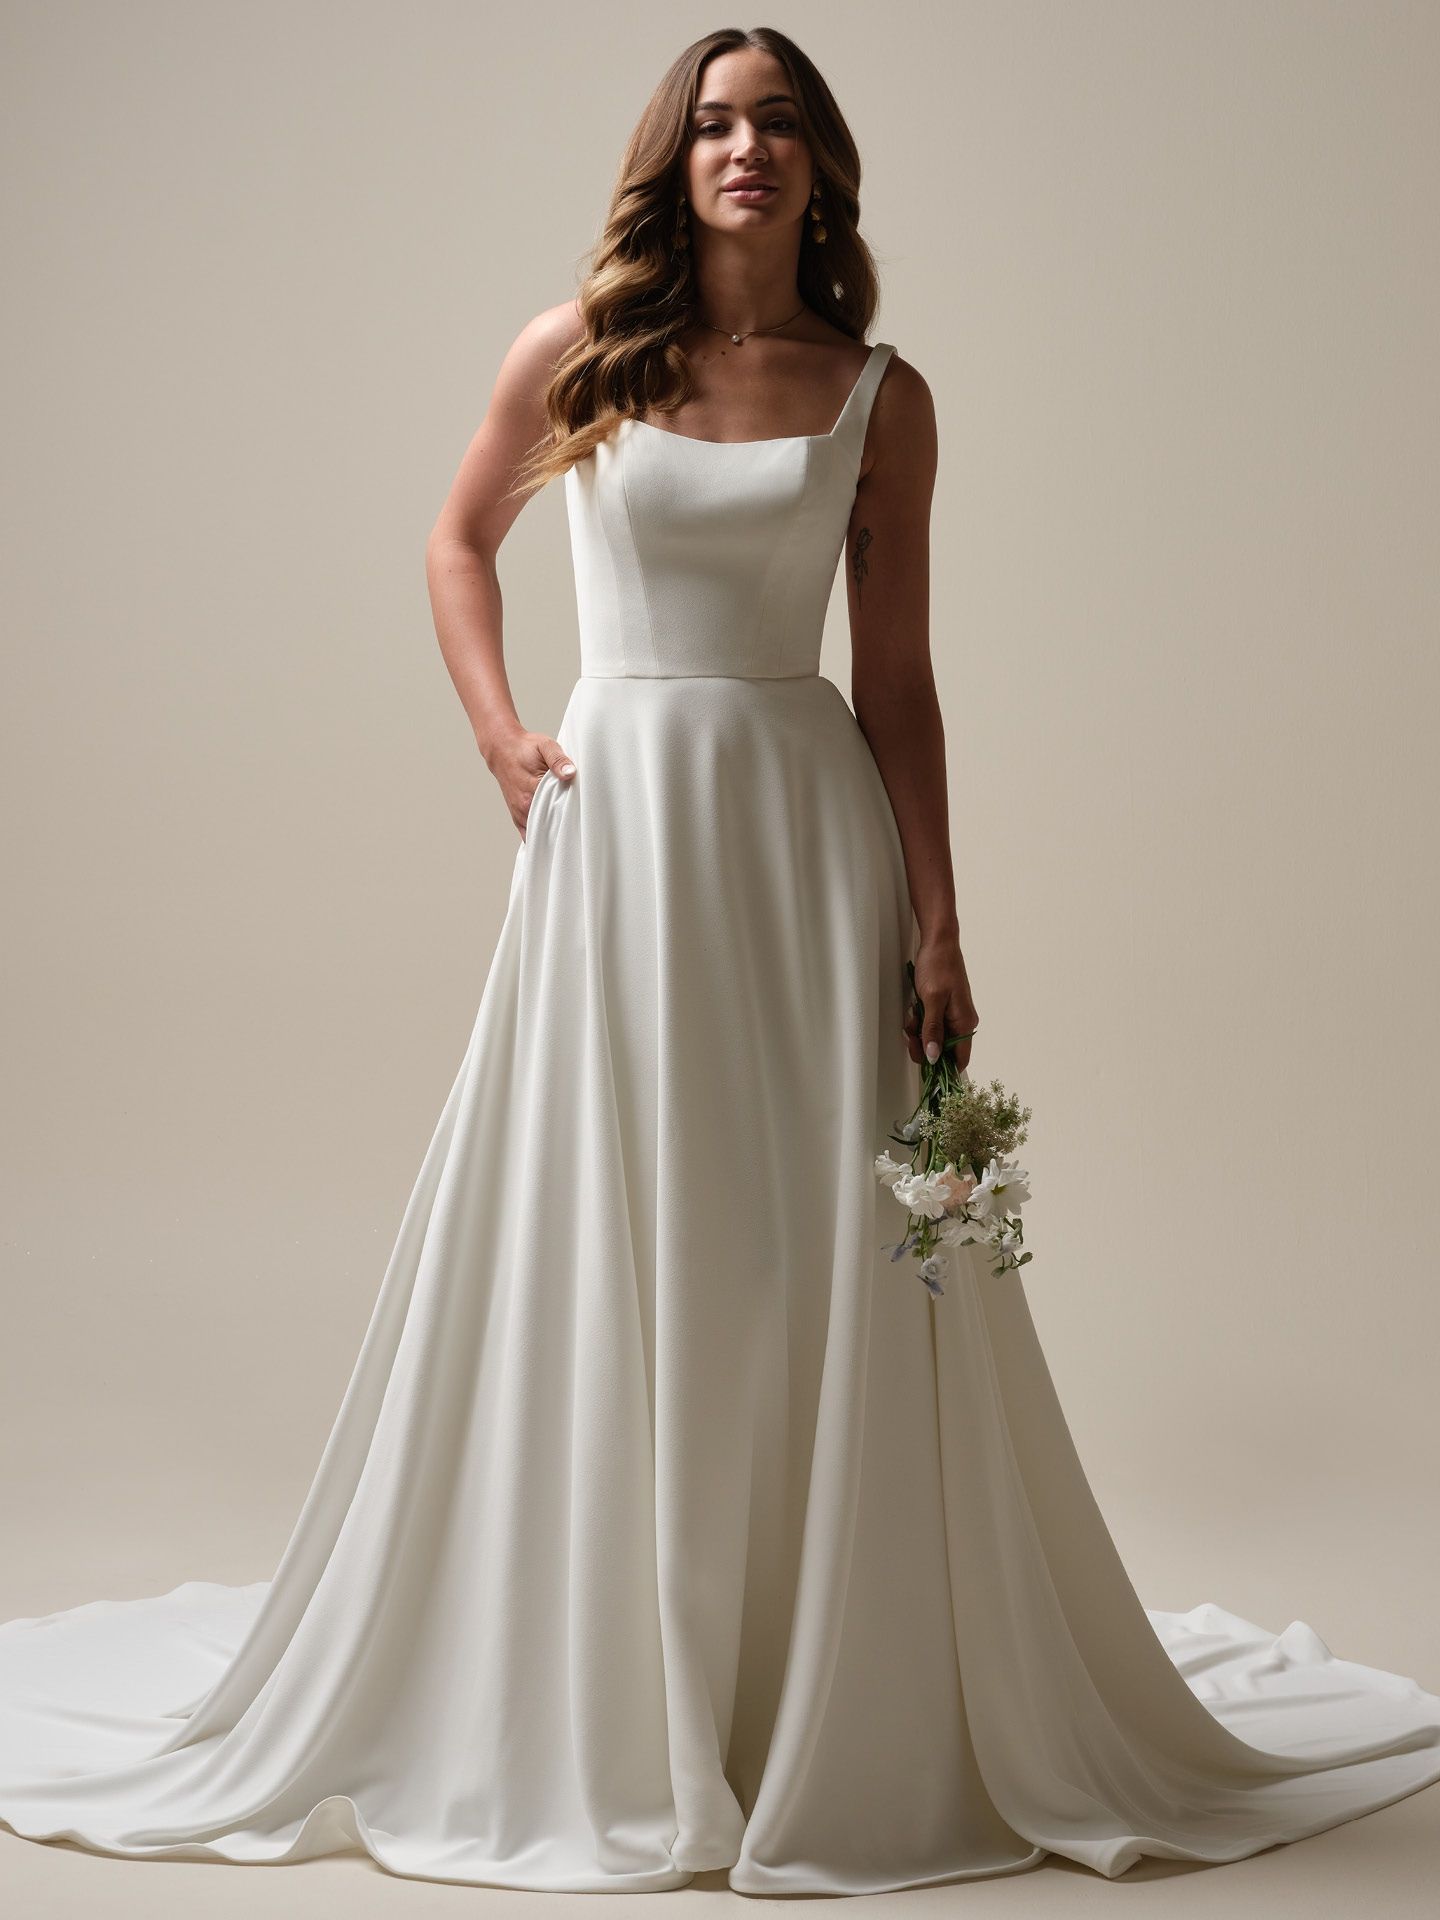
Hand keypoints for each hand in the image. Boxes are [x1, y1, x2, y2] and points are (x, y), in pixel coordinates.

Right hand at [491, 731, 575, 837]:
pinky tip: (551, 837)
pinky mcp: (517, 816)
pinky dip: (540, 836)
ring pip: (540, 832)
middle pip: (551, 824)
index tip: (582, 813)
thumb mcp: (545, 746)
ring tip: (567, 830)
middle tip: (578, 822)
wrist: (502, 749)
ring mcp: (520, 812)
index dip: (572, 812)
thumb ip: (558, 759)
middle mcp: (525, 805)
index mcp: (533, 788)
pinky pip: (529, 834)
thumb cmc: (524, 748)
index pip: (558, 809)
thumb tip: (570, 773)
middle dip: (565, 825)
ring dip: (553, 832)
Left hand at [902, 929, 978, 1072]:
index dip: (943, 1069)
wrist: (938, 942)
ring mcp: (954, 1016)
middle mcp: (963, 1022)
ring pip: (935, 1038)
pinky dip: (920, 1022)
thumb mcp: (931, 1000)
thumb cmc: (937, 967)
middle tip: (910, 1036)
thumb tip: (933, 1058)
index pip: (960, 1060)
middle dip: (924, 1046)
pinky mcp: (945, 1008)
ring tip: (911, 1018)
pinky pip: (932, 1025)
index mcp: (965, 1023)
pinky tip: (914, 1012)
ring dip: (920, 1033)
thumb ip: (932, 1030)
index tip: (925, 1071)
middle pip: (944, 1051)